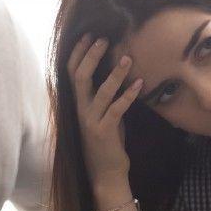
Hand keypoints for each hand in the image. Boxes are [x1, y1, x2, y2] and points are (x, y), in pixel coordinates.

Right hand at [66, 34, 143, 186]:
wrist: (105, 175)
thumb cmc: (106, 143)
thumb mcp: (102, 116)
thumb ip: (104, 98)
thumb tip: (115, 75)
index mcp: (78, 105)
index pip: (72, 73)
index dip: (78, 53)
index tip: (88, 35)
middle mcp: (80, 111)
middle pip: (80, 77)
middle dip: (91, 56)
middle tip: (104, 39)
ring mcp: (91, 122)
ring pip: (100, 92)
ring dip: (114, 74)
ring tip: (128, 58)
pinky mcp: (104, 132)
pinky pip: (116, 109)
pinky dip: (128, 95)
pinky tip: (139, 84)